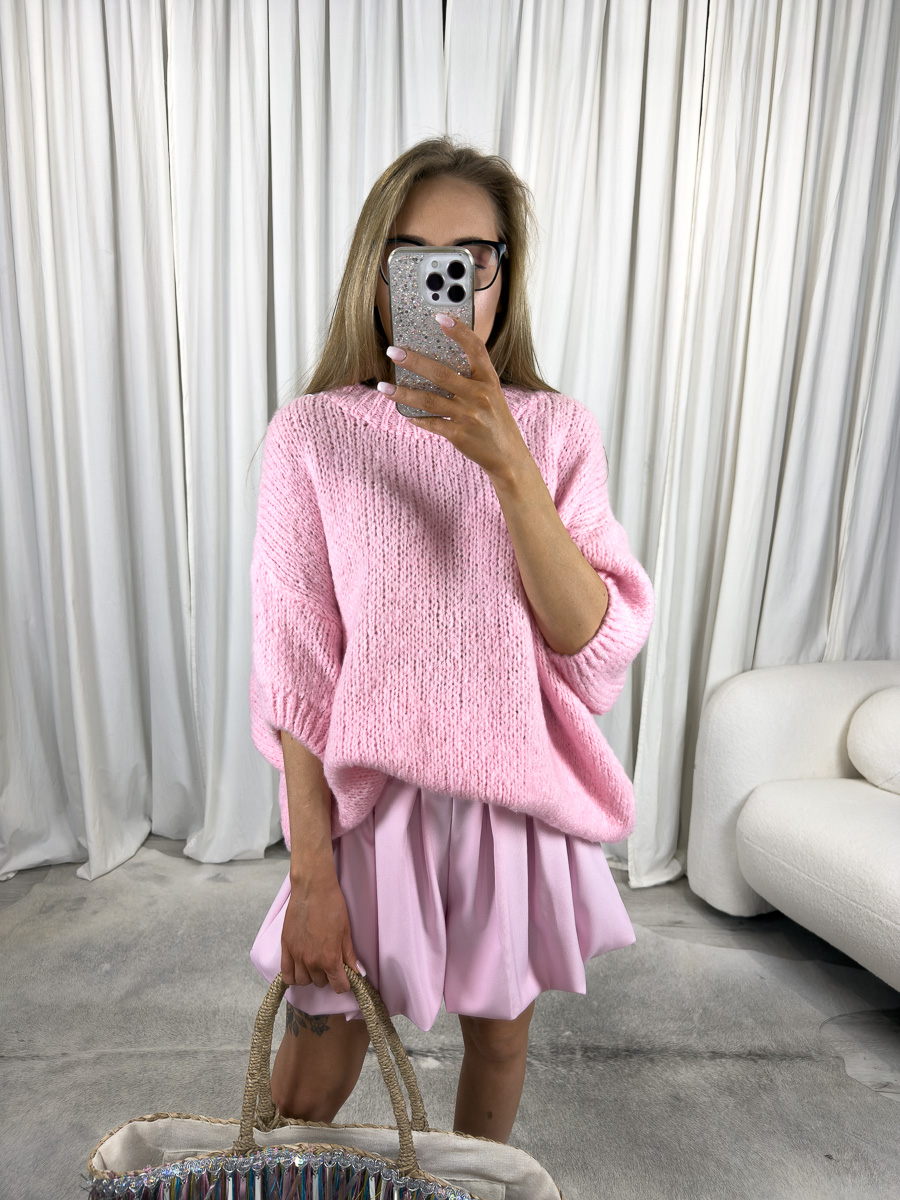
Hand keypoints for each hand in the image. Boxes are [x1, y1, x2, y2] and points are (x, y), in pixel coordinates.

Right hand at [281, 876, 362, 995]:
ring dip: (311, 976)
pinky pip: (286, 975)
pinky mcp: (285, 948)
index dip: (344, 984)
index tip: (345, 978)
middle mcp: (311, 961)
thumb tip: (358, 973)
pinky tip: (299, 969)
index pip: (338, 986)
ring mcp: (296, 955)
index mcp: (329, 958)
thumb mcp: (346, 931)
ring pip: (303, 982)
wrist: (312, 889)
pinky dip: (293, 977)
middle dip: (327, 976)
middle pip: (320, 983)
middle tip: (330, 963)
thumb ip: (349, 956)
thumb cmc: (332, 906)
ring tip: (315, 964)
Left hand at [379, 314, 532, 483]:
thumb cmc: (495, 421)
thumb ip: (471, 380)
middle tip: (392, 352)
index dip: (459, 331)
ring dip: (402, 393)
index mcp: (489, 380)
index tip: (439, 318)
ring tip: (382, 387)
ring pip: (429, 400)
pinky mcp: (460, 435)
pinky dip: (416, 418)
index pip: (475, 348)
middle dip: (413, 361)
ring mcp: (470, 416)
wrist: (509, 457)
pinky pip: (432, 423)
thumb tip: (434, 365)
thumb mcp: (492, 395)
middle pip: (441, 373)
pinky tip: (404, 413)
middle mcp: (480, 395)